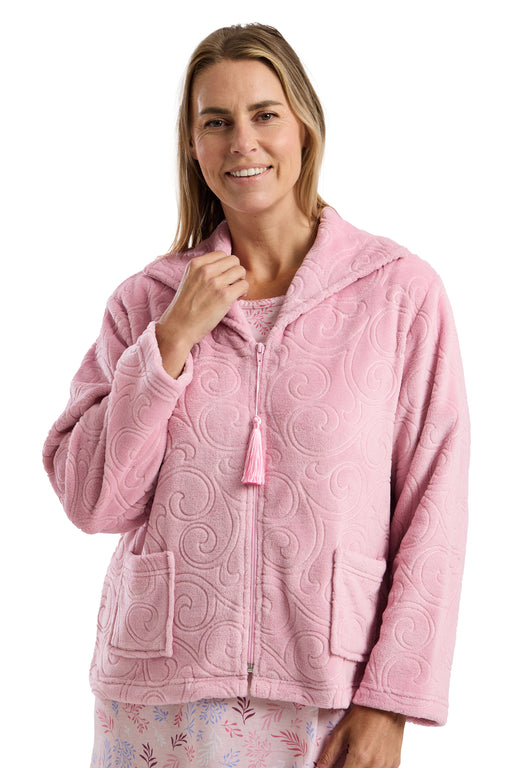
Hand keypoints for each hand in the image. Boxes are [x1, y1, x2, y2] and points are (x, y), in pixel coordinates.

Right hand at [155, 250, 248, 376]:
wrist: (179, 327)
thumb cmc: (185, 306)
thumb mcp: (189, 279)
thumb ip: (204, 269)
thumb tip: (226, 265)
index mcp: (196, 264)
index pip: (222, 254)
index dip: (226, 266)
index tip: (222, 277)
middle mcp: (206, 270)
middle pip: (234, 260)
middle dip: (235, 272)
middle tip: (230, 285)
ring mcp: (215, 282)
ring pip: (241, 271)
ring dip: (240, 281)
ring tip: (233, 292)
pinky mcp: (225, 296)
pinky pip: (244, 285)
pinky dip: (243, 292)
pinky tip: (235, 299)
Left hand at [317, 705, 405, 767]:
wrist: (387, 705)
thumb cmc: (364, 715)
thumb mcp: (342, 731)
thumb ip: (329, 754)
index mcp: (360, 757)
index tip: (335, 767)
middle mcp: (375, 765)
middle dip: (349, 767)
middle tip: (347, 760)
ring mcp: (387, 765)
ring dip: (361, 767)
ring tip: (359, 756)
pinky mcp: (395, 764)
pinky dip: (373, 766)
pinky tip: (370, 756)